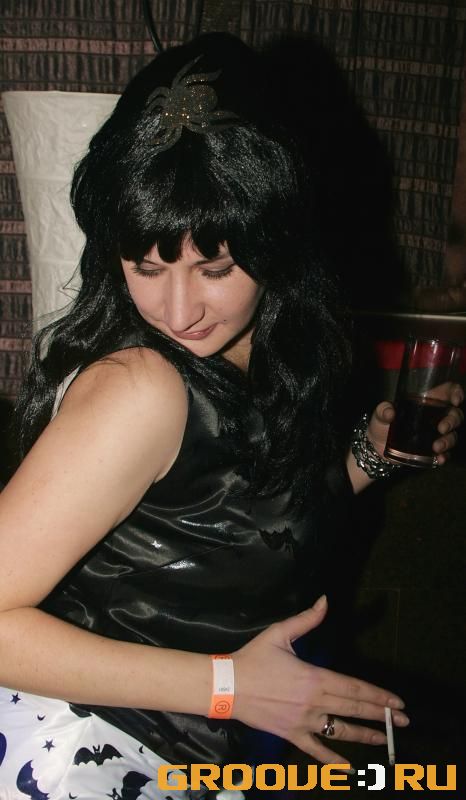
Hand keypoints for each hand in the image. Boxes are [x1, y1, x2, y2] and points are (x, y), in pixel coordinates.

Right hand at [232, 596, 408, 762]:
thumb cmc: (254, 657)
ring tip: (383, 741)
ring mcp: (304, 721)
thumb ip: (306, 619)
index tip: (397, 702)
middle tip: (403, 721)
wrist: (227, 685)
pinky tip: (348, 767)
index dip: (379, 695)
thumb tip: (325, 600)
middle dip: (382, 715)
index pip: (355, 688)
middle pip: (354, 709)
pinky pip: (315, 750)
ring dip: (365, 736)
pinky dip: (332, 761)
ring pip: (340, 731)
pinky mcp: (291, 735)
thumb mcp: (280, 633)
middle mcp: (315, 702)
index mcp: (315, 677)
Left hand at [367, 382, 463, 465]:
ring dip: (448, 441)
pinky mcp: (434, 450)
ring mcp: (436, 434)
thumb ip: (383, 410)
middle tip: (441, 428)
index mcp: (426, 402)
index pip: (448, 392)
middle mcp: (436, 417)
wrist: (376, 447)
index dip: (456, 392)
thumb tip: (389, 413)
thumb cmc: (382, 424)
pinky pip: (446, 453)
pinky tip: (440, 459)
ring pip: (453, 435)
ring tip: (436, 447)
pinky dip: (445, 456)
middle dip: (452, 421)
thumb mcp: (380, 414)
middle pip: (455, 415)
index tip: (456, 400)